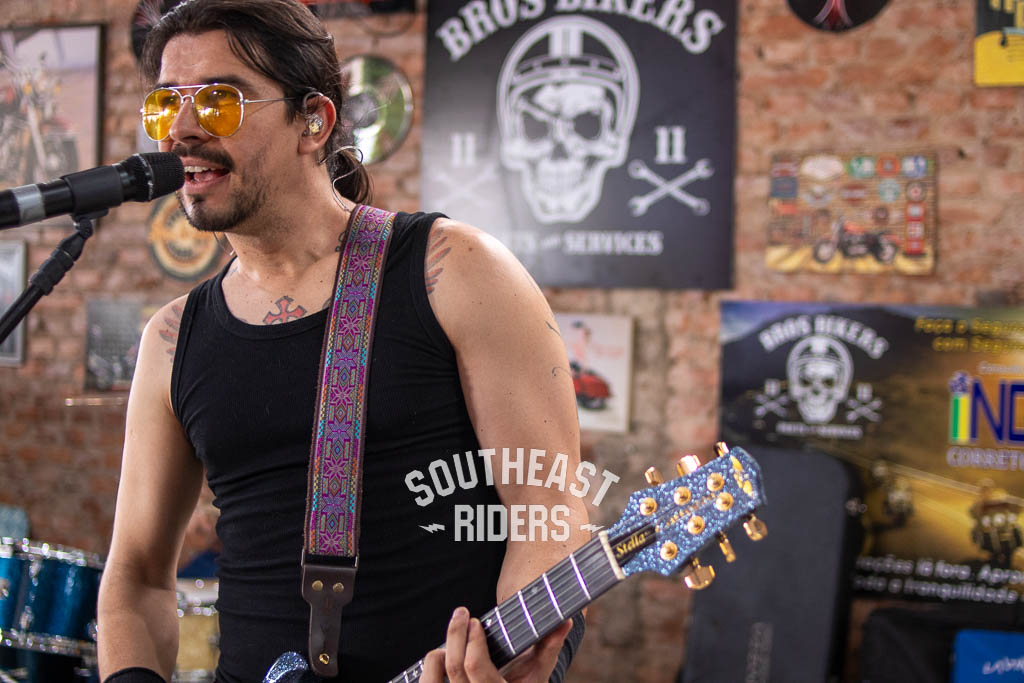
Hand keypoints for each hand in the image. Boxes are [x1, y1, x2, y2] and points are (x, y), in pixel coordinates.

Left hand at [421, 607, 572, 682]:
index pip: (475, 668)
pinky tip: (438, 657)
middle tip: (461, 613)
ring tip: (446, 641)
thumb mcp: (538, 672)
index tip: (476, 621)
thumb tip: (566, 621)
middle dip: (455, 635)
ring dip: (436, 656)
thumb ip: (550, 646)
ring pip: (432, 682)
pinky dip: (429, 670)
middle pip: (454, 668)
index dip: (472, 641)